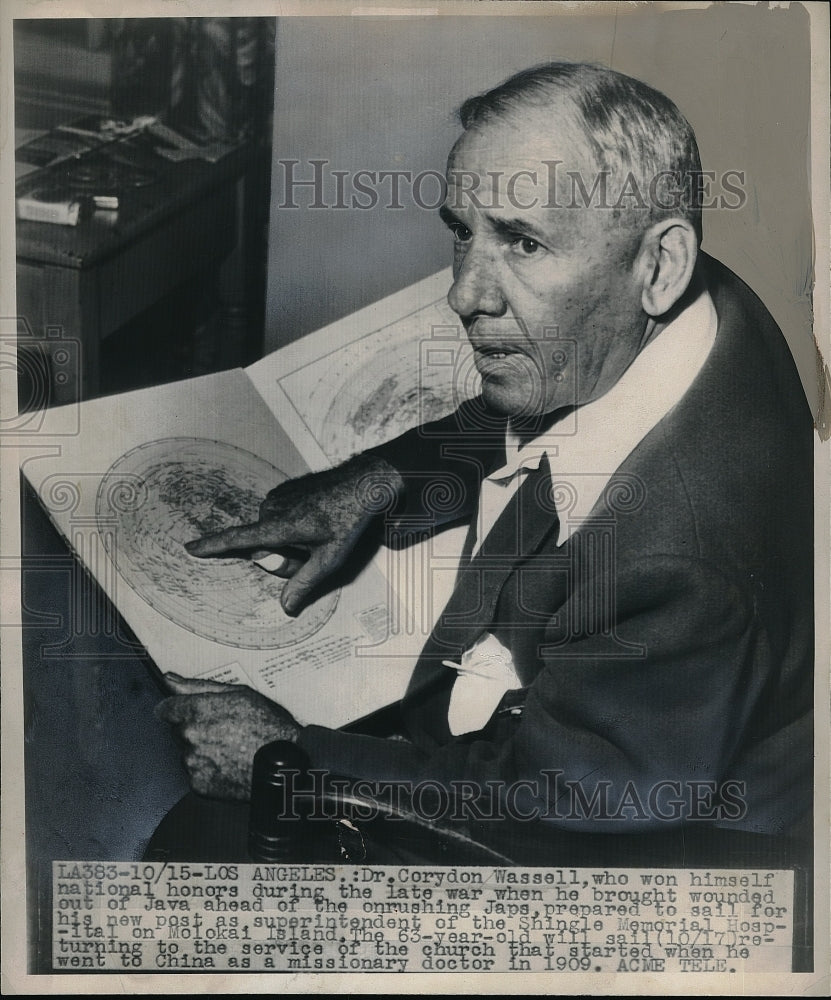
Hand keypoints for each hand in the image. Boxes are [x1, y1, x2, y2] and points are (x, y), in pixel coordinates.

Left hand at [155, 673, 298, 800]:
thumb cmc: (268, 725)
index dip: (179, 710)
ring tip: (230, 750)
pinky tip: (229, 765)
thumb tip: (170, 679)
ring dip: (201, 752)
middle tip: (223, 731)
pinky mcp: (198, 784)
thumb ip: (198, 686)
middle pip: (178, 731)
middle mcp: (189, 736)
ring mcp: (192, 761)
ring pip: (187, 753)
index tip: (190, 714)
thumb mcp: (239, 693)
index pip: (165, 709)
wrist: (284, 764)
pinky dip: (208, 771)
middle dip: (194, 730)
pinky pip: (196, 774)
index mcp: (195, 710)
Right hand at [185, 454, 401, 614]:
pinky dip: (292, 522)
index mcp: (278, 526)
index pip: (237, 540)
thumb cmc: (348, 519)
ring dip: (288, 538)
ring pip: (271, 531)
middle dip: (282, 555)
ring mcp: (277, 496)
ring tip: (318, 530)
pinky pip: (278, 515)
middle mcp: (271, 508)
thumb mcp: (331, 558)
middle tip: (313, 549)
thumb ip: (305, 583)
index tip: (189, 548)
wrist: (362, 482)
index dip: (212, 546)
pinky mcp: (283, 489)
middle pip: (263, 545)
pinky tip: (315, 518)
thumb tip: (286, 608)